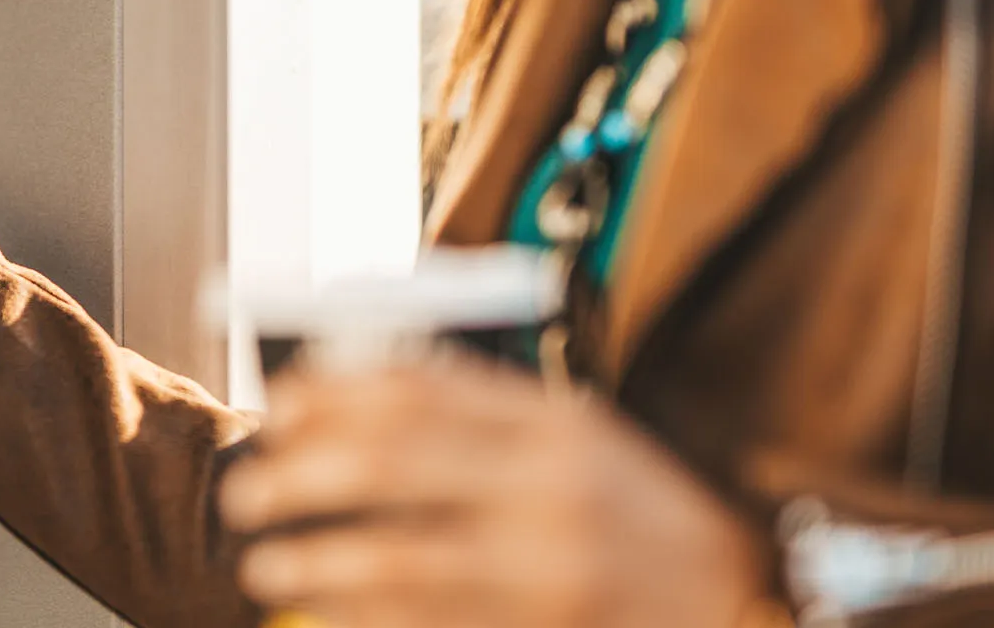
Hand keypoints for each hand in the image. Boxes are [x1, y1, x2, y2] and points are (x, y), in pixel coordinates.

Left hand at [218, 358, 772, 627]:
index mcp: (555, 425)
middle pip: (390, 466)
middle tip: (250, 491)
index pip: (420, 390)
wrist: (743, 602)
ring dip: (313, 561)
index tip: (280, 403)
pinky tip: (319, 615)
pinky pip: (423, 624)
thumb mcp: (578, 442)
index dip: (332, 394)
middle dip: (302, 477)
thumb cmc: (640, 518)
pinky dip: (358, 618)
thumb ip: (484, 413)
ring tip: (266, 563)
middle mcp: (549, 490)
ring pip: (394, 559)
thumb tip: (362, 389)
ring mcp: (546, 569)